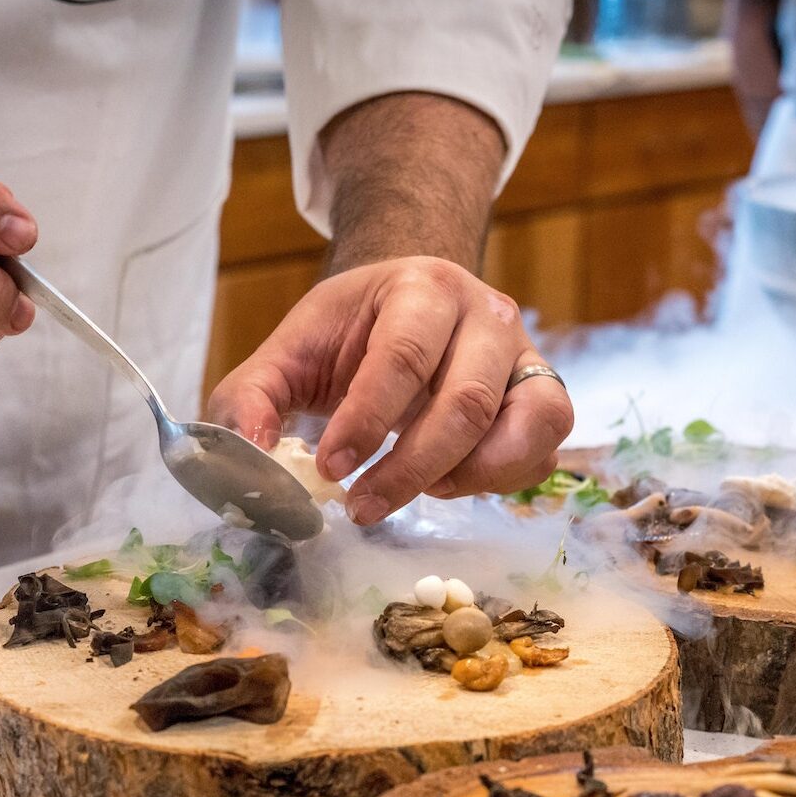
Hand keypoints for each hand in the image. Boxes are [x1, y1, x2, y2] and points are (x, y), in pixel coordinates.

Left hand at [208, 256, 573, 524]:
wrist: (412, 305)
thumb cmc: (351, 332)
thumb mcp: (290, 352)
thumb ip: (253, 398)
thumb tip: (251, 457)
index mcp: (421, 288)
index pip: (402, 357)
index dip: (366, 421)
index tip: (330, 470)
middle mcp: (486, 315)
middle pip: (466, 402)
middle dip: (410, 469)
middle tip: (362, 507)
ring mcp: (526, 355)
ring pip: (526, 426)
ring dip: (467, 477)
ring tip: (418, 491)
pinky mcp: (544, 396)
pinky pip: (543, 451)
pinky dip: (500, 480)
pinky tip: (449, 482)